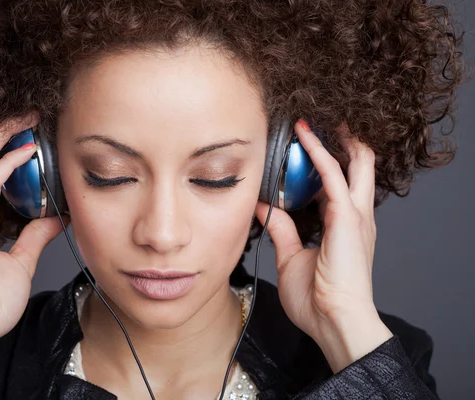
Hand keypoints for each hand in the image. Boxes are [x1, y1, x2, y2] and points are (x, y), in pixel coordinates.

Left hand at [254, 120, 391, 371]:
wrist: (334, 322)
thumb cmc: (317, 300)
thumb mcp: (291, 257)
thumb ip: (281, 229)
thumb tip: (264, 207)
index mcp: (344, 226)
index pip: (338, 184)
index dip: (325, 163)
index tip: (304, 148)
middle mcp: (356, 215)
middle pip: (360, 166)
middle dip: (344, 141)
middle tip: (322, 120)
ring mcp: (356, 214)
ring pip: (355, 161)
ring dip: (334, 137)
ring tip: (313, 117)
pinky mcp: (347, 216)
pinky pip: (332, 174)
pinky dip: (318, 151)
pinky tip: (303, 134)